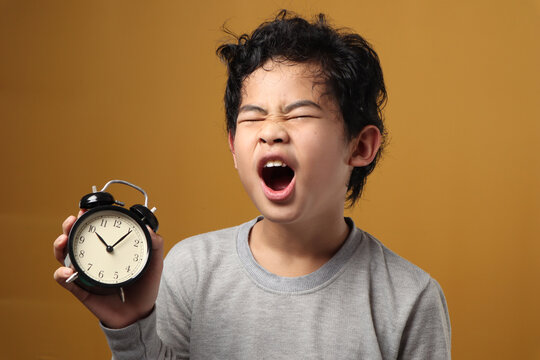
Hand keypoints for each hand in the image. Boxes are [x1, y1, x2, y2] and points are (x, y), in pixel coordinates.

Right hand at [53, 212, 163, 328]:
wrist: (140, 314)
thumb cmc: (145, 286)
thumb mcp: (154, 263)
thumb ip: (155, 244)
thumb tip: (149, 228)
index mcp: (109, 249)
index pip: (94, 229)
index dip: (88, 218)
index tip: (86, 208)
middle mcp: (94, 259)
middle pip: (74, 239)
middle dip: (69, 227)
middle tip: (72, 220)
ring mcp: (86, 274)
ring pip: (64, 256)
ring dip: (59, 246)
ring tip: (63, 240)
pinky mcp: (82, 290)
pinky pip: (66, 282)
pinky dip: (62, 275)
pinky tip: (66, 271)